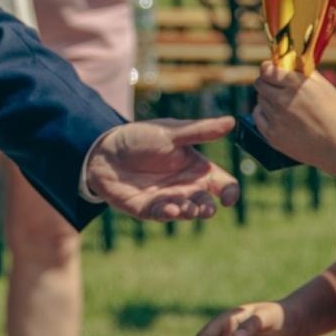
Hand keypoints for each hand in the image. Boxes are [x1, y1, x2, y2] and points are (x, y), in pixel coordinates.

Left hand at [84, 117, 239, 219]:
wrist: (105, 149)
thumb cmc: (141, 138)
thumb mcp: (171, 132)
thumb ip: (200, 131)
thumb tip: (231, 121)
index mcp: (197, 168)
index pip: (222, 184)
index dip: (230, 192)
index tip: (228, 198)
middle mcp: (185, 187)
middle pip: (205, 203)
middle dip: (207, 208)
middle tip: (206, 208)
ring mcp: (167, 199)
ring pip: (185, 212)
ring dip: (189, 212)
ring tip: (189, 209)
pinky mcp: (147, 208)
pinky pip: (161, 214)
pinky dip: (167, 213)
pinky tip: (171, 209)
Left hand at [251, 62, 335, 173]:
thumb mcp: (325, 86)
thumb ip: (304, 73)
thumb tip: (291, 63)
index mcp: (295, 85)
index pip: (266, 70)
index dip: (267, 68)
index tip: (270, 70)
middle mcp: (282, 100)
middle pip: (260, 84)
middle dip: (267, 83)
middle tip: (276, 88)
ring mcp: (276, 119)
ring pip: (260, 100)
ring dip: (268, 99)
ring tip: (284, 106)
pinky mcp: (272, 136)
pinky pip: (258, 117)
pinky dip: (264, 114)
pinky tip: (276, 116)